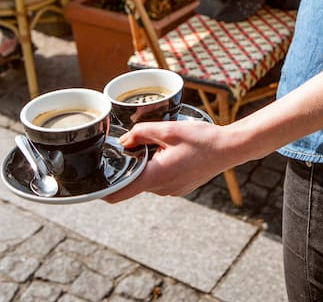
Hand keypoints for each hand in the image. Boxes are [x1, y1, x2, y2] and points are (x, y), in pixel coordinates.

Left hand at [102, 120, 233, 202]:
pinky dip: (160, 164)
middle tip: (140, 140)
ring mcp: (171, 190)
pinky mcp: (179, 187)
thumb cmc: (202, 139)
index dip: (101, 188)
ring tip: (163, 143)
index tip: (92, 177)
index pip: (118, 193)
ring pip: (147, 176)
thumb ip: (141, 134)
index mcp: (155, 177)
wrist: (230, 148)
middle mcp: (161, 189)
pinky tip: (173, 150)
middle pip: (133, 179)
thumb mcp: (168, 129)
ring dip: (148, 161)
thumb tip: (124, 141)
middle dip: (132, 161)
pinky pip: (160, 177)